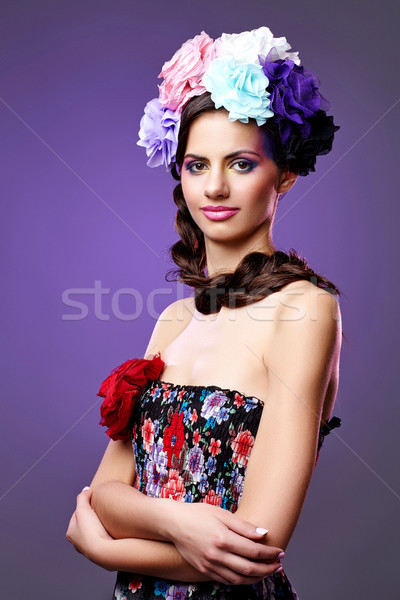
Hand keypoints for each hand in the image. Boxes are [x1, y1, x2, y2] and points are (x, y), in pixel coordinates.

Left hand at [66, 487, 112, 563]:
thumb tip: (86, 489)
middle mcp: (78, 542)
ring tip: (108, 518)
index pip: (77, 514)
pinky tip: (112, 528)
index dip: (85, 505)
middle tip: (101, 509)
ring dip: (99, 524)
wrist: (103, 551)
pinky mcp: (101, 551)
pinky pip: (103, 537)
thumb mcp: (83, 509)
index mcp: (71, 533)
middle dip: (92, 516)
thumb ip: (83, 497)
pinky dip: (106, 531)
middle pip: (85, 523)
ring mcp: (89, 548)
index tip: (94, 501)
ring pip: (94, 531)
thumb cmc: (90, 530)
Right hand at [166, 501, 283, 584]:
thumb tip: (264, 534)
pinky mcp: (204, 570)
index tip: (280, 551)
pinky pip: (226, 581)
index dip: (270, 553)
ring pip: (239, 579)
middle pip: (249, 569)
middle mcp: (217, 555)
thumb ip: (244, 526)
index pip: (253, 551)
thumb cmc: (198, 514)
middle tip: (279, 565)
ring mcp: (209, 565)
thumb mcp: (222, 514)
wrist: (173, 523)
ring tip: (267, 572)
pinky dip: (241, 581)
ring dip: (257, 578)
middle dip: (268, 568)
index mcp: (223, 539)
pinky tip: (248, 575)